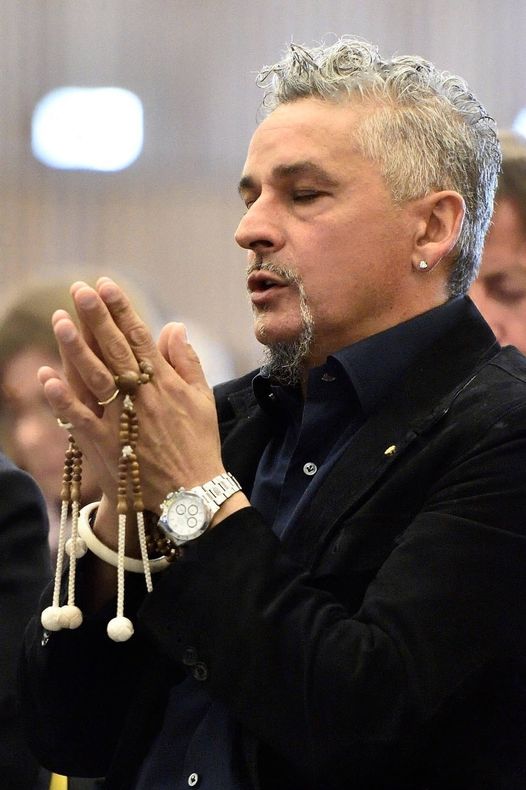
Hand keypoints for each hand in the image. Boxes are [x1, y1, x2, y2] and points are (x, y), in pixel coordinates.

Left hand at [39, 278, 224, 519]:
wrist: (193, 492)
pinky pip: (80, 418)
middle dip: (97, 317)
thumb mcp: (202, 398)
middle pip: (115, 350)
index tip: (105, 284)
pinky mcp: (106, 445)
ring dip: (77, 348)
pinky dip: (62, 399)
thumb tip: (174, 326)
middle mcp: (142, 396)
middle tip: (79, 289)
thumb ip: (187, 361)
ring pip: (96, 377)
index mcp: (165, 383)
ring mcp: (122, 420)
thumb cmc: (199, 444)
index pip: (139, 336)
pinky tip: (46, 377)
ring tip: (60, 320)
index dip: (121, 309)